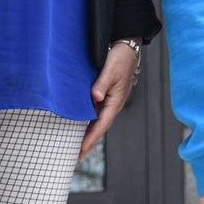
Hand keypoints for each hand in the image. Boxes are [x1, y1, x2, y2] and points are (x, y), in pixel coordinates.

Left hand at [80, 43, 139, 159]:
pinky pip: (95, 112)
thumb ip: (102, 83)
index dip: (91, 138)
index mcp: (115, 101)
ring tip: (76, 145)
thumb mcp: (111, 69)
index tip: (81, 150)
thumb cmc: (120, 57)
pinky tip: (80, 124)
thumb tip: (95, 97)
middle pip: (99, 126)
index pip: (101, 124)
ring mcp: (109, 100)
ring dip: (88, 132)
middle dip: (89, 141)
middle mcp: (112, 103)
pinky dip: (88, 121)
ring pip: (97, 120)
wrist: (127, 47)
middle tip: (76, 155)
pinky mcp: (105, 94)